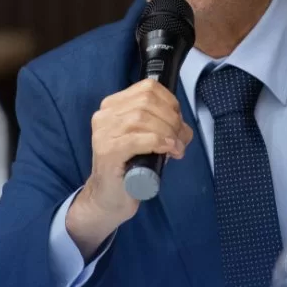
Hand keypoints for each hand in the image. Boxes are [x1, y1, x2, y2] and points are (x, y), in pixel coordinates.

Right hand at [66, 80, 191, 257]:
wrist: (109, 198)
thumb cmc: (130, 167)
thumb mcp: (147, 140)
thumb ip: (163, 126)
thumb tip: (184, 128)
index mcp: (113, 106)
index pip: (147, 88)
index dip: (170, 102)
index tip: (178, 121)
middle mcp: (104, 115)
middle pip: (147, 102)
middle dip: (171, 119)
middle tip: (181, 139)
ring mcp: (102, 133)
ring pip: (142, 118)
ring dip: (167, 132)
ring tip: (177, 148)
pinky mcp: (107, 151)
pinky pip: (137, 139)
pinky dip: (158, 142)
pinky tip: (168, 150)